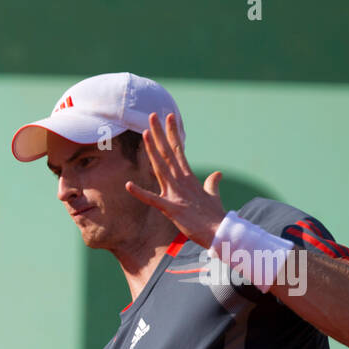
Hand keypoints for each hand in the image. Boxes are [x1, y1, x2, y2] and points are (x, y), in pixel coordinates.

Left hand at [125, 111, 226, 248]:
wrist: (220, 232)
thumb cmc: (215, 217)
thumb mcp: (212, 196)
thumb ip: (212, 184)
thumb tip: (217, 174)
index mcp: (189, 178)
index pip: (178, 151)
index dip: (172, 134)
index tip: (168, 117)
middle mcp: (182, 181)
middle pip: (168, 153)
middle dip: (159, 134)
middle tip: (152, 115)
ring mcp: (176, 193)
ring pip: (161, 168)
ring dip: (152, 151)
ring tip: (145, 134)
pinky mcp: (172, 208)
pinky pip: (152, 200)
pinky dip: (140, 193)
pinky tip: (127, 185)